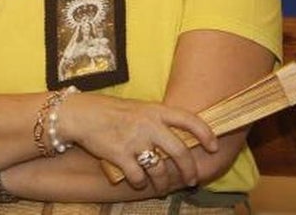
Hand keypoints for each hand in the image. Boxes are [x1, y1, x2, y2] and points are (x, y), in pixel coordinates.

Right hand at [56, 93, 216, 192]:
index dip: (205, 133)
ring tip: (163, 187)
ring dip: (164, 182)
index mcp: (156, 110)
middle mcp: (149, 125)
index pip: (189, 119)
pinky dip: (140, 182)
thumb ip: (158, 120)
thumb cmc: (111, 111)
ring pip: (160, 169)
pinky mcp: (120, 156)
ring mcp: (135, 141)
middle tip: (191, 180)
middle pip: (180, 152)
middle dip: (189, 170)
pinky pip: (138, 177)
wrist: (82, 115)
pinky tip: (138, 181)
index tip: (214, 146)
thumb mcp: (139, 108)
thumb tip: (178, 137)